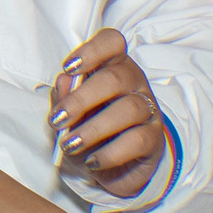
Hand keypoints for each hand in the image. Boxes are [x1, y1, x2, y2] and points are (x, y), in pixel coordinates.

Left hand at [50, 29, 167, 198]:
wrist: (112, 170)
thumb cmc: (88, 132)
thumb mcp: (69, 117)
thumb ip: (64, 98)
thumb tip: (64, 80)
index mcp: (112, 66)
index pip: (112, 43)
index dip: (92, 51)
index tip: (69, 68)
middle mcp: (134, 83)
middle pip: (115, 78)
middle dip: (81, 99)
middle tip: (58, 120)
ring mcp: (149, 110)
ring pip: (129, 109)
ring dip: (93, 128)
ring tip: (70, 144)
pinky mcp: (155, 139)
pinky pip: (137, 140)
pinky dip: (110, 153)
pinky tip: (92, 161)